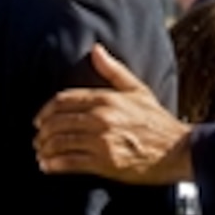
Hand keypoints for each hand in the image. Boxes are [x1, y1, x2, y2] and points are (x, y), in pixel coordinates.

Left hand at [33, 44, 192, 184]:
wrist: (176, 150)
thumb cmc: (156, 120)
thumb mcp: (137, 89)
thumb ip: (113, 70)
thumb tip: (95, 49)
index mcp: (107, 99)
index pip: (64, 100)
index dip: (45, 110)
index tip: (39, 119)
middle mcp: (101, 118)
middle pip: (57, 122)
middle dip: (42, 131)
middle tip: (37, 138)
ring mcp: (102, 141)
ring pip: (60, 142)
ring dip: (45, 148)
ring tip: (41, 153)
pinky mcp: (104, 162)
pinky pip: (70, 162)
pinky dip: (54, 165)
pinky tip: (48, 166)